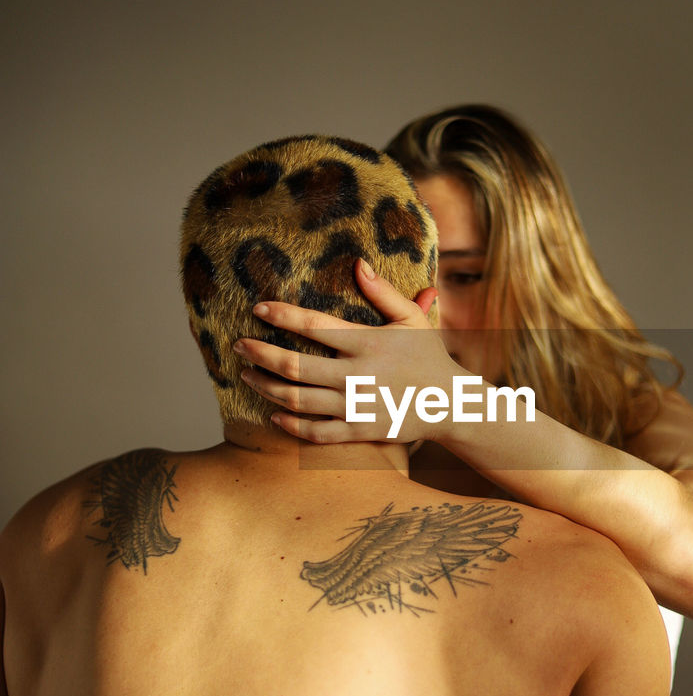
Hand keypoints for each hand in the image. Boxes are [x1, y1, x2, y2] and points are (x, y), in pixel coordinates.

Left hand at [233, 260, 458, 444]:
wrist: (451, 405)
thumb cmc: (428, 357)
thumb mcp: (412, 320)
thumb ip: (383, 292)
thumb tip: (358, 263)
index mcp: (367, 343)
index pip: (313, 326)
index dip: (281, 316)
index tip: (258, 309)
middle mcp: (356, 375)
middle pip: (294, 366)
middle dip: (260, 354)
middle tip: (238, 346)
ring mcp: (355, 406)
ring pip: (297, 400)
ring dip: (266, 387)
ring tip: (248, 375)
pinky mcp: (358, 431)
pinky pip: (314, 433)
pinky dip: (289, 425)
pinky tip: (274, 415)